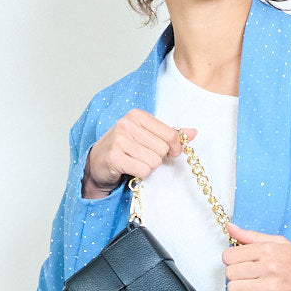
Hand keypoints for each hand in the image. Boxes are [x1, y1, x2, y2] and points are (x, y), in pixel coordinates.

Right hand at [82, 111, 196, 198]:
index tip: (169, 153)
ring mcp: (119, 140)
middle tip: (142, 157)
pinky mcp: (114, 157)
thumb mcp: (147, 137)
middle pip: (163, 149)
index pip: (171, 135)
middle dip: (156, 158)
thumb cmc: (124, 150)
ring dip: (147, 167)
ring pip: (154, 161)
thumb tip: (193, 132)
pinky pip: (143, 170)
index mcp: (137, 115)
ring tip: (134, 163)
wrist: (96, 164)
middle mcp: (127, 124)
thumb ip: (170, 134)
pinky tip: (129, 169)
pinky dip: (140, 175)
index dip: (174, 148)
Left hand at [222, 224, 290, 290]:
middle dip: (236, 276)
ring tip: (252, 289)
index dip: (232, 261)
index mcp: (268, 249)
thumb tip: (230, 227)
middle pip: (230, 273)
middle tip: (248, 278)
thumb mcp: (280, 244)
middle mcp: (269, 267)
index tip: (241, 264)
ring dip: (240, 290)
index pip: (228, 256)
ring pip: (234, 289)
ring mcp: (271, 287)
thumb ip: (252, 236)